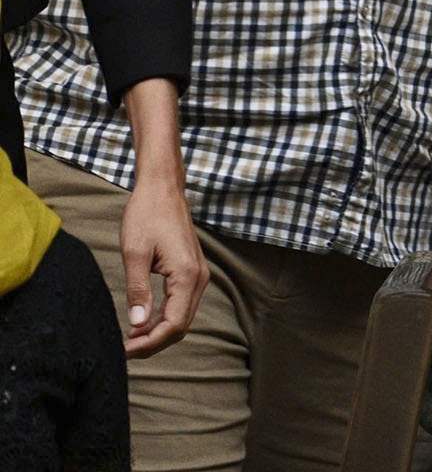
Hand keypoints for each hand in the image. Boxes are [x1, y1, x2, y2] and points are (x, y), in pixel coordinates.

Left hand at [119, 178, 206, 356]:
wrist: (163, 190)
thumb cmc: (147, 215)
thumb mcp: (134, 253)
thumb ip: (138, 290)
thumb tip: (137, 325)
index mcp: (187, 275)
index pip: (173, 325)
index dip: (149, 343)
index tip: (123, 351)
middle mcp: (198, 278)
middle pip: (181, 325)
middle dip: (153, 343)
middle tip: (123, 350)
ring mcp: (198, 274)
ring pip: (182, 317)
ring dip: (158, 332)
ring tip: (129, 338)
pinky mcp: (191, 271)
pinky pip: (181, 304)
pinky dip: (163, 318)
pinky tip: (143, 321)